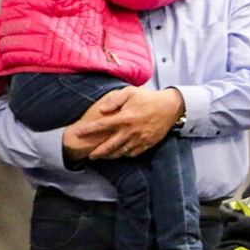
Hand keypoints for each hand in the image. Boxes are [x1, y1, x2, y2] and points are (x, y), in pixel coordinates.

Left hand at [68, 87, 182, 159]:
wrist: (171, 107)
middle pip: (110, 145)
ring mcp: (140, 139)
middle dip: (98, 152)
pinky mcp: (148, 143)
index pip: (102, 125)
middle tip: (90, 156)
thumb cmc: (148, 98)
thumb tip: (101, 109)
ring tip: (102, 157)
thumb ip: (114, 99)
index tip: (78, 133)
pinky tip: (120, 154)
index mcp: (125, 118)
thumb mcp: (130, 92)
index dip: (88, 130)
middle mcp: (131, 131)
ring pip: (121, 151)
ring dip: (110, 156)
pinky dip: (124, 155)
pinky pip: (133, 153)